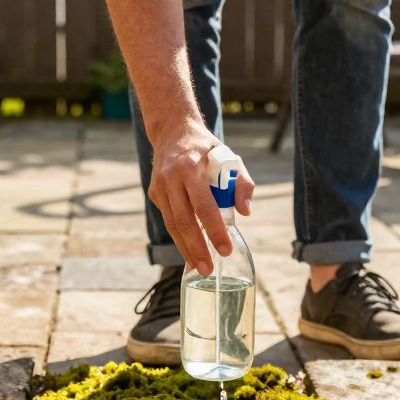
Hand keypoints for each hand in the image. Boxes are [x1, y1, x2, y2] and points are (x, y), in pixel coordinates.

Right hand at [147, 120, 254, 274]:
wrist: (173, 131)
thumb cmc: (206, 148)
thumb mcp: (230, 156)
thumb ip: (242, 183)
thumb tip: (245, 212)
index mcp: (192, 167)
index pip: (205, 206)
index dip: (215, 230)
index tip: (226, 250)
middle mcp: (172, 177)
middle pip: (184, 221)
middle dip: (197, 248)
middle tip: (209, 268)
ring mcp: (160, 186)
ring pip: (172, 225)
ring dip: (185, 249)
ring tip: (198, 267)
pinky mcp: (154, 193)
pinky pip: (168, 219)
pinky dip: (179, 237)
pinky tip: (190, 251)